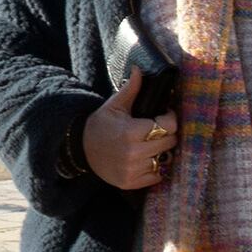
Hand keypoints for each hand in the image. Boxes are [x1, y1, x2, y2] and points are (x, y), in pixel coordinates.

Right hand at [81, 69, 180, 190]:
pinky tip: (146, 159)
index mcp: (131, 132)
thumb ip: (131, 88)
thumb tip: (139, 69)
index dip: (169, 118)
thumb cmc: (101, 124)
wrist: (81, 149)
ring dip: (161, 152)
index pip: (168, 126)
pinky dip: (155, 168)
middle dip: (167, 133)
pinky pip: (157, 176)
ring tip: (152, 144)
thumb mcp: (114, 105)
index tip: (164, 114)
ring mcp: (133, 170)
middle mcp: (133, 153)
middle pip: (170, 142)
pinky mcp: (131, 183)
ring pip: (165, 160)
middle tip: (157, 129)